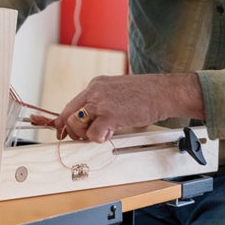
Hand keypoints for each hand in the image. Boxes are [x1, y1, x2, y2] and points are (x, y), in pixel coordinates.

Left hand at [38, 74, 202, 142]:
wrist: (164, 92)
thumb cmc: (146, 95)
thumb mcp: (117, 93)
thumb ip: (101, 103)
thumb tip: (90, 122)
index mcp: (96, 85)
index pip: (70, 105)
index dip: (63, 121)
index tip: (60, 131)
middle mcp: (94, 91)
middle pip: (67, 115)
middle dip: (72, 131)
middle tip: (86, 137)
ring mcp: (101, 102)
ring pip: (75, 124)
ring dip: (85, 135)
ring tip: (102, 134)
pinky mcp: (110, 114)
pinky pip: (92, 134)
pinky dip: (98, 139)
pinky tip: (111, 134)